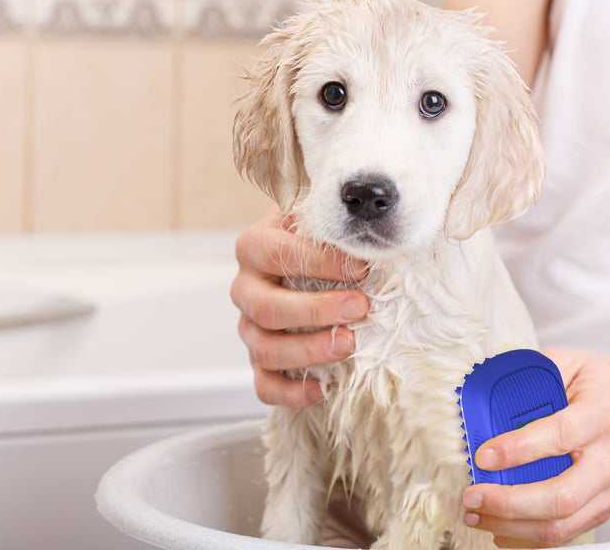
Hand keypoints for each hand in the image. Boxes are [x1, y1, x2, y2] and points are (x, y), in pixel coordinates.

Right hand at [230, 206, 368, 406]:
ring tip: (348, 344)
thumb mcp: (316, 219)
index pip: (277, 253)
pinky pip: (264, 385)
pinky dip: (291, 392)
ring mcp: (249, 328)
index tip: (360, 267)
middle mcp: (246, 288)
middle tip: (360, 307)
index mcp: (254, 247)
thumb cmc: (314, 241)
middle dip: (317, 310)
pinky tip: (324, 389)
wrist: (295, 262)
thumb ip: (327, 217)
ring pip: (266, 350)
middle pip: (269, 307)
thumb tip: (364, 216)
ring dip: (309, 351)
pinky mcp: (258, 361)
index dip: (319, 261)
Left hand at [461, 348, 609, 546]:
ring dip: (514, 526)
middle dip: (510, 503)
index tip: (483, 456)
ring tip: (477, 515)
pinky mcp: (606, 508)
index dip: (518, 450)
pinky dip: (529, 536)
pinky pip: (566, 533)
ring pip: (563, 524)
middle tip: (472, 496)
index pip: (560, 436)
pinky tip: (500, 528)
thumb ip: (531, 376)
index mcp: (603, 413)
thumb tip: (486, 394)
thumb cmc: (599, 384)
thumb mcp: (569, 362)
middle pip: (562, 496)